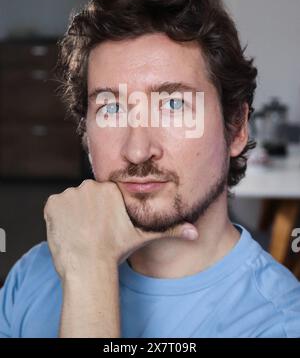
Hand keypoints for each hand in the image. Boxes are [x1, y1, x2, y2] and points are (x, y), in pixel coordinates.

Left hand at [44, 179, 198, 278]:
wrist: (89, 266)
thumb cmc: (116, 251)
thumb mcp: (144, 237)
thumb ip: (169, 230)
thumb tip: (195, 232)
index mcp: (109, 189)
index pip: (102, 196)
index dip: (102, 212)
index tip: (103, 226)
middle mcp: (89, 185)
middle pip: (87, 197)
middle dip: (89, 211)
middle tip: (93, 231)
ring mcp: (69, 193)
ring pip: (71, 202)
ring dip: (74, 214)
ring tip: (81, 232)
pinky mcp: (53, 203)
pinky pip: (55, 207)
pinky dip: (59, 217)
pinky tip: (69, 230)